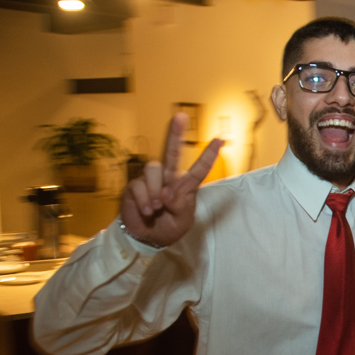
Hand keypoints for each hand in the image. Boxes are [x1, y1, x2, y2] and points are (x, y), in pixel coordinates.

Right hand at [119, 113, 222, 247]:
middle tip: (180, 116)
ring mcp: (150, 181)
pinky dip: (144, 201)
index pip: (198, 169)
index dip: (208, 154)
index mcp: (184, 187)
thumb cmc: (168, 227)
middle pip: (171, 153)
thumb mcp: (181, 221)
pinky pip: (138, 186)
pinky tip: (147, 211)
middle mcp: (167, 179)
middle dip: (175, 134)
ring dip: (155, 191)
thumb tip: (167, 193)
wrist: (147, 238)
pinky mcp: (134, 186)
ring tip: (157, 209)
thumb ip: (179, 207)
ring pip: (154, 169)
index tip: (220, 139)